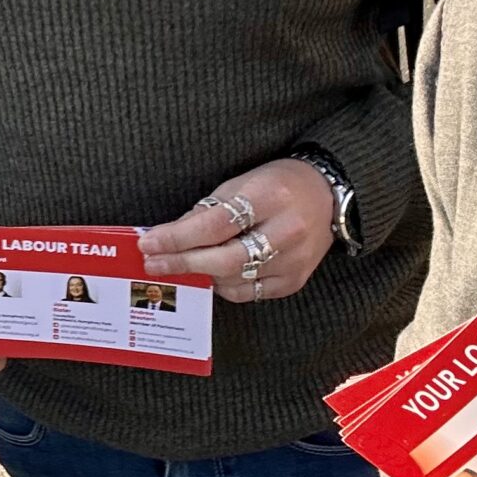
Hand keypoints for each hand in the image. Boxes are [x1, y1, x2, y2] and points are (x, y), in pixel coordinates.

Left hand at [138, 158, 333, 303]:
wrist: (328, 195)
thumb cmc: (278, 184)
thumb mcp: (241, 183)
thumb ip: (207, 210)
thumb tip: (169, 235)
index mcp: (270, 197)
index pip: (216, 224)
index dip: (178, 237)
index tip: (149, 243)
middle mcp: (287, 231)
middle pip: (225, 258)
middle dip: (183, 262)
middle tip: (153, 262)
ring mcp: (294, 261)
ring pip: (235, 279)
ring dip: (200, 274)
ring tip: (177, 265)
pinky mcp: (295, 281)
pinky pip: (250, 293)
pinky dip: (225, 285)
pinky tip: (211, 274)